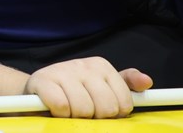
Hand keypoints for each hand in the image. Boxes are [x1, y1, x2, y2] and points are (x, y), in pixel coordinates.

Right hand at [24, 57, 149, 118]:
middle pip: (106, 108)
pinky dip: (59, 114)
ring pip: (84, 109)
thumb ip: (125, 85)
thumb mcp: (101, 86)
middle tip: (84, 112)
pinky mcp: (42, 80)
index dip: (113, 114)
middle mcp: (83, 64)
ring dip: (76, 117)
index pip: (123, 103)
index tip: (100, 109)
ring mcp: (62, 70)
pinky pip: (62, 107)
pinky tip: (55, 109)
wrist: (35, 90)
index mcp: (101, 66)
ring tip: (69, 110)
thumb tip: (147, 81)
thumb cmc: (72, 91)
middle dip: (95, 117)